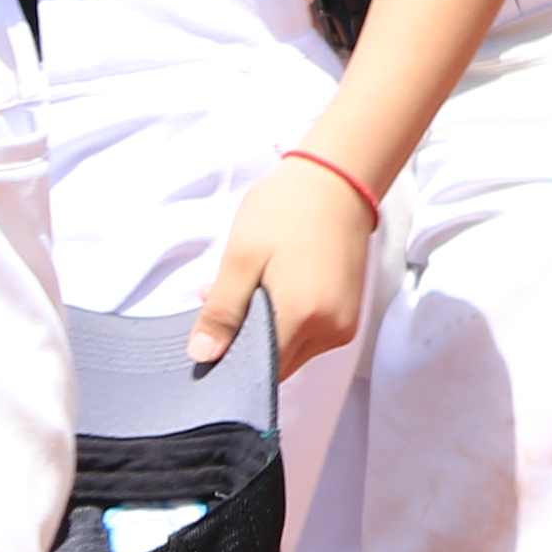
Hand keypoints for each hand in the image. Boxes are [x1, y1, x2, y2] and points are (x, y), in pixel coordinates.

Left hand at [193, 150, 380, 371]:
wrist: (337, 181)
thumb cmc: (288, 209)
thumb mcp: (241, 256)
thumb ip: (222, 311)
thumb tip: (204, 355)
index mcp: (302, 317)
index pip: (258, 370)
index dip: (230, 359)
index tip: (211, 333)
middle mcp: (329, 331)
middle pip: (277, 365)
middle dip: (246, 342)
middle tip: (226, 298)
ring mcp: (343, 325)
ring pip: (292, 351)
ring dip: (266, 331)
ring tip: (252, 285)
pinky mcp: (348, 316)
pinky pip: (309, 337)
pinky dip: (287, 322)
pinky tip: (274, 288)